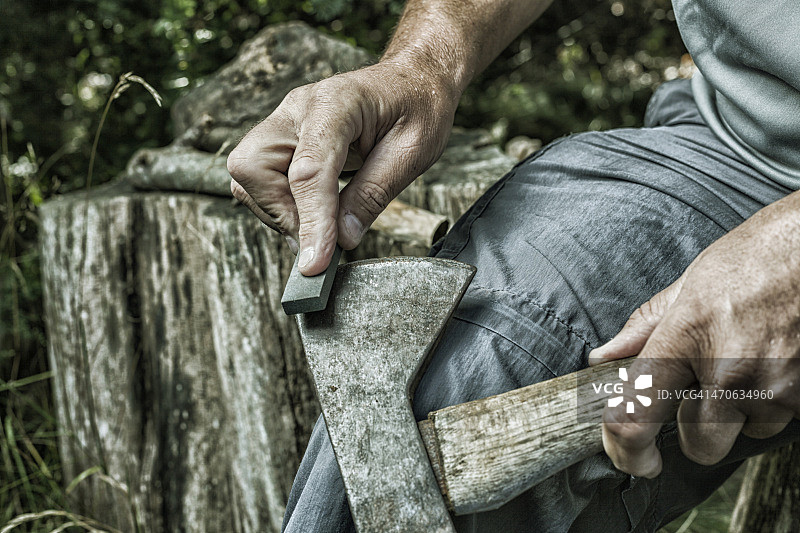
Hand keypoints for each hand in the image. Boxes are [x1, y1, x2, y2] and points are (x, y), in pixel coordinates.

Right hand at [227, 61, 457, 274]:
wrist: (412, 80)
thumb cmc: (417, 107)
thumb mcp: (413, 153)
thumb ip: (373, 195)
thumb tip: (341, 238)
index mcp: (337, 103)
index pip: (308, 170)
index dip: (310, 222)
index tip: (315, 264)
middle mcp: (298, 108)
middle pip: (253, 167)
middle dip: (281, 213)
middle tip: (320, 240)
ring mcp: (285, 120)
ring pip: (248, 176)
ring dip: (279, 212)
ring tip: (322, 225)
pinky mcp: (282, 136)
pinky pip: (259, 177)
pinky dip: (281, 204)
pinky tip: (314, 211)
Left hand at [589, 193, 799, 476]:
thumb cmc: (752, 260)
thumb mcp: (688, 285)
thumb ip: (644, 328)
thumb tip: (602, 358)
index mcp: (685, 336)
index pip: (638, 413)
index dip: (626, 449)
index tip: (632, 458)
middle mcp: (728, 368)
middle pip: (700, 444)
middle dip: (698, 428)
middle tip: (705, 391)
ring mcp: (774, 384)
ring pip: (744, 433)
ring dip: (741, 412)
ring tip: (750, 360)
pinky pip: (779, 421)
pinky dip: (773, 402)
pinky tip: (775, 361)